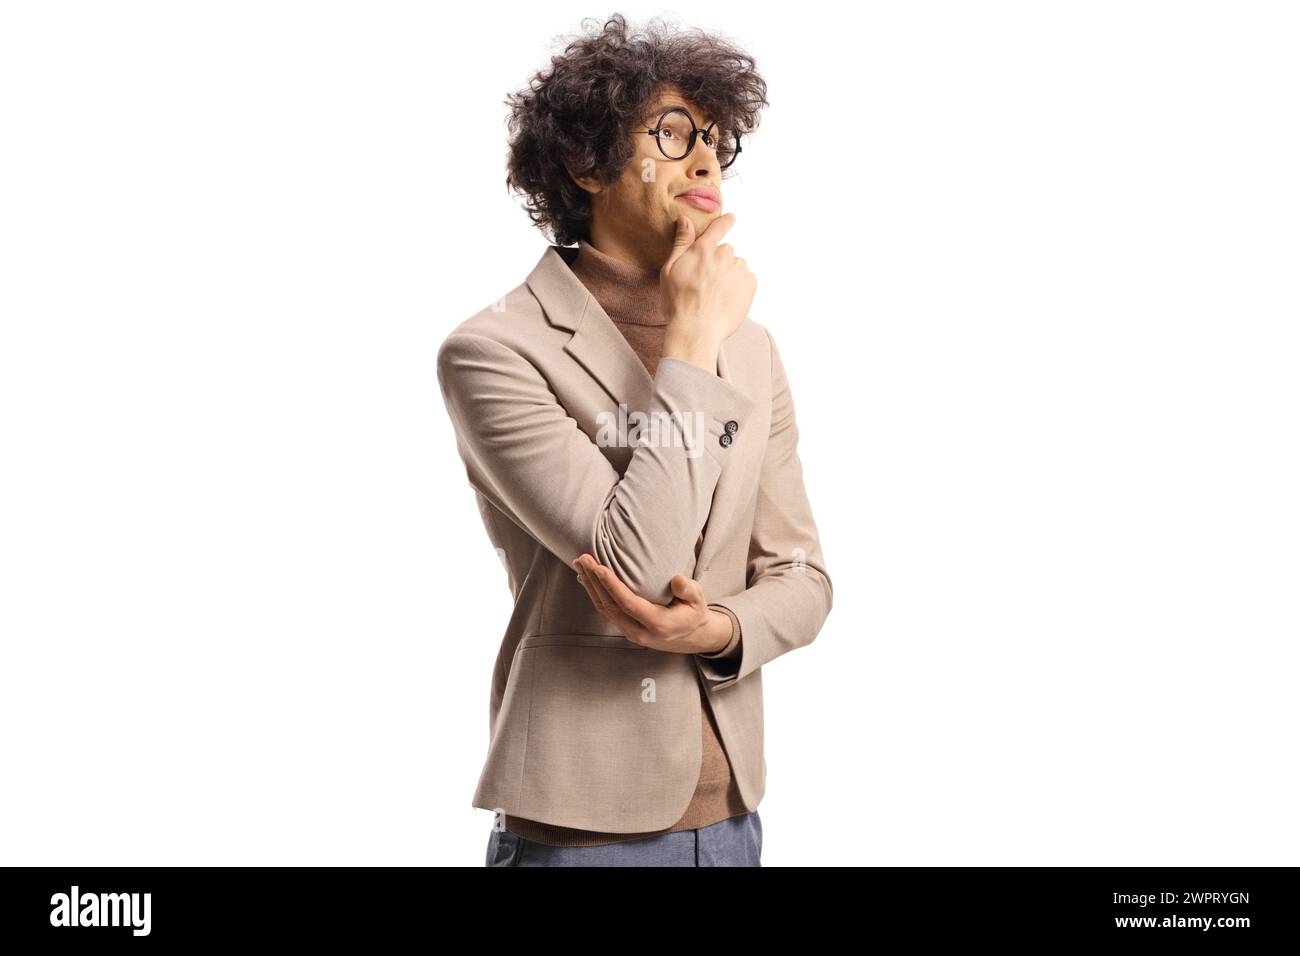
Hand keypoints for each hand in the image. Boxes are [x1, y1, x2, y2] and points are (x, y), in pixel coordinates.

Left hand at [571, 553, 732, 654]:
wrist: (692, 637)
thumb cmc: (694, 613)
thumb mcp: (698, 600)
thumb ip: (688, 590)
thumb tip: (677, 579)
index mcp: (658, 624)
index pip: (628, 603)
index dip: (611, 586)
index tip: (598, 567)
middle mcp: (640, 632)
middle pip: (610, 606)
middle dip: (594, 581)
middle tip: (583, 559)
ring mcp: (631, 633)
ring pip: (604, 609)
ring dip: (590, 586)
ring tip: (580, 565)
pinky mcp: (626, 629)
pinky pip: (607, 611)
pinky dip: (595, 594)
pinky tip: (587, 579)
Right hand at [659, 213, 755, 363]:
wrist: (697, 330)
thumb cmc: (678, 303)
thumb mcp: (670, 270)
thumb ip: (681, 243)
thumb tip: (685, 219)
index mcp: (703, 249)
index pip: (717, 228)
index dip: (725, 222)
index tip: (731, 218)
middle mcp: (724, 254)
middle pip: (725, 253)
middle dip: (718, 264)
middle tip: (706, 284)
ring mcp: (739, 269)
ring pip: (736, 267)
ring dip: (729, 276)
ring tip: (716, 296)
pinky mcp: (750, 284)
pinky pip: (746, 280)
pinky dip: (739, 288)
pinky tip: (726, 300)